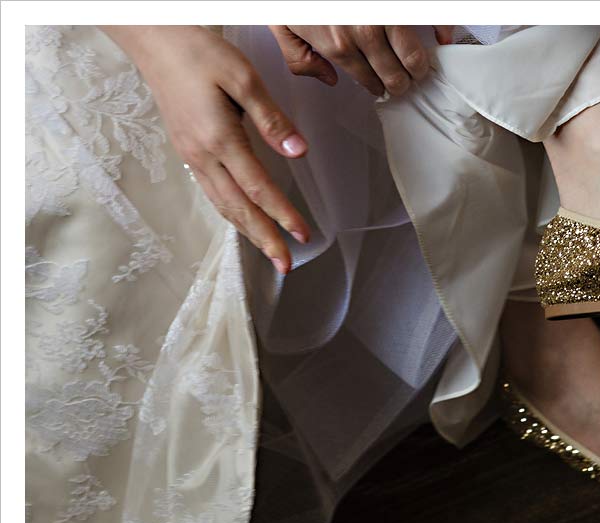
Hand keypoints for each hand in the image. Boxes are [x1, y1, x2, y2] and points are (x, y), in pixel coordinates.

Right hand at [101, 25, 310, 274]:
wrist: (156, 41)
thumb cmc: (199, 52)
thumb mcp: (244, 78)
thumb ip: (272, 119)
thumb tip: (298, 152)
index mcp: (219, 138)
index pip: (258, 188)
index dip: (283, 215)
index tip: (304, 235)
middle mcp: (202, 154)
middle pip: (238, 208)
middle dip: (264, 239)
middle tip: (286, 264)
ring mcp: (192, 155)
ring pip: (223, 205)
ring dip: (248, 231)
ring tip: (270, 251)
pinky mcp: (188, 150)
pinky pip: (212, 192)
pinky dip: (231, 213)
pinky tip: (243, 220)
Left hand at [268, 25, 455, 95]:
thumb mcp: (283, 27)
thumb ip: (300, 61)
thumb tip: (328, 79)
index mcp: (337, 45)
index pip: (369, 81)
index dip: (377, 87)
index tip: (380, 86)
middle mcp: (363, 33)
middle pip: (395, 76)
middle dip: (400, 84)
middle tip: (401, 82)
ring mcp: (384, 16)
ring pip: (414, 57)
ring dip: (418, 68)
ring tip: (417, 69)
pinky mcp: (399, 3)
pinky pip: (430, 20)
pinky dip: (441, 31)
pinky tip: (439, 38)